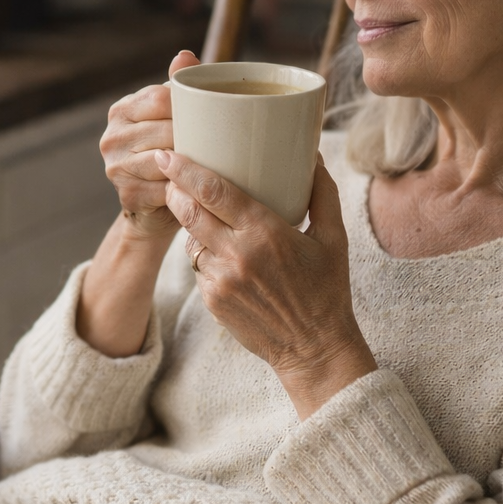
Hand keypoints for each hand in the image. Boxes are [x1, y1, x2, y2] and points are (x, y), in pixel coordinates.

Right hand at [100, 50, 199, 241]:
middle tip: (221, 143)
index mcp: (122, 110)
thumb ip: (180, 87)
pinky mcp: (127, 195)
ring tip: (214, 164)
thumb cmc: (173, 153)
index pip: (161, 98)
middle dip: (194, 138)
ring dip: (192, 164)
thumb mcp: (175, 118)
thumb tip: (185, 55)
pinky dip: (186, 189)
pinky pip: (166, 189)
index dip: (190, 108)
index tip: (213, 116)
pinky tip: (198, 188)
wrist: (158, 208)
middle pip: (166, 129)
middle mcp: (112, 137)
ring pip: (166, 160)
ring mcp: (115, 167)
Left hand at [158, 149, 377, 418]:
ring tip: (198, 211)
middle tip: (169, 172)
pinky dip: (204, 255)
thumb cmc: (328, 289)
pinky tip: (220, 253)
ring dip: (189, 222)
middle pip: (189, 211)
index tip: (168, 154)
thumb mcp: (334, 238)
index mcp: (267, 233)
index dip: (185, 169)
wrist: (314, 349)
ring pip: (190, 239)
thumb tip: (311, 155)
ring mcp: (221, 280)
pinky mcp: (212, 301)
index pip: (214, 192)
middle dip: (174, 189)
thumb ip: (322, 193)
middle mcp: (238, 255)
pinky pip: (197, 267)